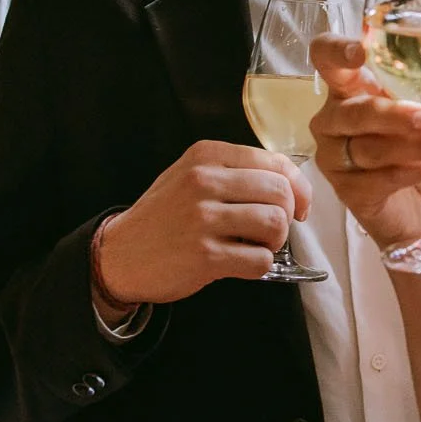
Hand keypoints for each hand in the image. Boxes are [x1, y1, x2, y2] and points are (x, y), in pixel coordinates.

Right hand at [94, 141, 309, 308]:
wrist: (120, 254)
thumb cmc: (165, 216)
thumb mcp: (191, 176)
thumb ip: (236, 172)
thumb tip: (292, 186)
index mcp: (206, 155)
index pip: (275, 163)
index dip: (299, 187)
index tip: (300, 206)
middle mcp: (204, 181)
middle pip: (280, 192)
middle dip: (288, 215)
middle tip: (273, 230)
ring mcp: (203, 218)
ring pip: (275, 224)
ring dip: (275, 241)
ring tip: (257, 245)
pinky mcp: (205, 255)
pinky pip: (260, 260)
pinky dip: (259, 265)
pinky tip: (242, 263)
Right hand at [308, 34, 420, 252]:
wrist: (414, 213)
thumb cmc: (417, 151)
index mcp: (349, 88)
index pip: (325, 58)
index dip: (337, 51)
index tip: (361, 53)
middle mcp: (333, 119)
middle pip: (357, 110)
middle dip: (398, 114)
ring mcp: (334, 156)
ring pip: (374, 148)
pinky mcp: (346, 191)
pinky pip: (379, 179)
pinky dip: (414, 174)